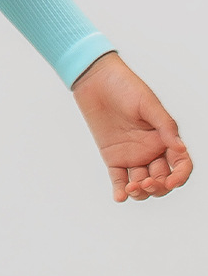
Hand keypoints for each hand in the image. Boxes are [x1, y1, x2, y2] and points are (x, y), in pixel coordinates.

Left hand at [71, 51, 192, 201]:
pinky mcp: (113, 158)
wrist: (95, 79)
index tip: (171, 182)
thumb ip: (165, 126)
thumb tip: (180, 149)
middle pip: (161, 180)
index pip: (180, 164)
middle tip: (146, 182)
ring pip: (142, 185)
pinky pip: (119, 180)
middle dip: (157, 187)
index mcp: (164, 138)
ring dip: (140, 192)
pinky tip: (120, 196)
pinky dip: (121, 192)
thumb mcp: (148, 103)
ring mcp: (132, 155)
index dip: (180, 177)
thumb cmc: (124, 85)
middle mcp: (151, 150)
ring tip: (132, 187)